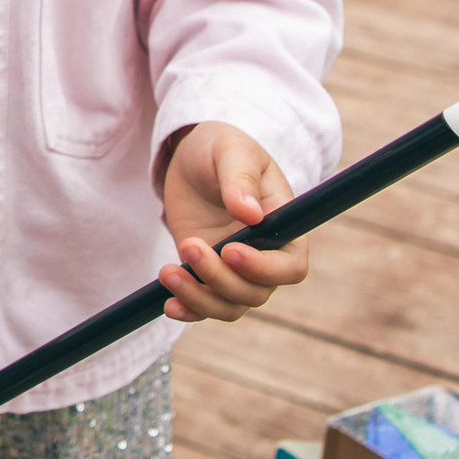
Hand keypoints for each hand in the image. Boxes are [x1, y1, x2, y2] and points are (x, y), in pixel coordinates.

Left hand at [158, 122, 308, 321]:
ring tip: (167, 273)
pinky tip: (167, 304)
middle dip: (220, 278)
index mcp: (285, 228)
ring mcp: (235, 269)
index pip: (290, 267)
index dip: (264, 268)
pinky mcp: (207, 272)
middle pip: (255, 292)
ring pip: (229, 305)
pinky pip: (205, 304)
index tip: (231, 250)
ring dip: (200, 298)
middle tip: (189, 244)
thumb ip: (240, 179)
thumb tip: (250, 214)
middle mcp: (265, 256)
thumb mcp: (232, 151)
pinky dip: (189, 309)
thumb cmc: (222, 148)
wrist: (193, 158)